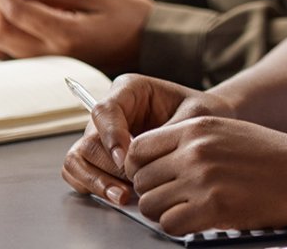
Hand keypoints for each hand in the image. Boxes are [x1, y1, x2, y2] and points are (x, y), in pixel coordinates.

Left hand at [0, 0, 152, 71]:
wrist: (150, 43)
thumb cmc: (130, 15)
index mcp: (65, 34)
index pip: (16, 10)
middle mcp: (50, 53)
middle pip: (0, 30)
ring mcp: (48, 60)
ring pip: (2, 40)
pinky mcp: (49, 60)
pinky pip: (14, 45)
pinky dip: (6, 23)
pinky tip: (11, 5)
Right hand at [62, 73, 233, 206]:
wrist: (207, 123)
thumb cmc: (202, 111)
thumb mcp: (194, 114)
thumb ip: (167, 133)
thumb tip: (138, 160)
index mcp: (130, 89)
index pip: (105, 110)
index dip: (110, 135)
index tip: (125, 158)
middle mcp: (111, 111)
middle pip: (90, 140)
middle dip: (108, 166)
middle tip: (133, 183)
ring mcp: (102, 134)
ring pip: (79, 159)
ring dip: (97, 181)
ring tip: (123, 196)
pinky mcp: (100, 157)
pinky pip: (81, 173)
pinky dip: (95, 187)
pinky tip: (119, 196)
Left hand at [119, 117, 286, 235]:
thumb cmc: (272, 156)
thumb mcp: (228, 133)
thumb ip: (191, 144)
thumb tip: (152, 167)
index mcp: (198, 126)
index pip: (139, 149)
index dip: (141, 168)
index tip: (157, 178)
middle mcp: (195, 149)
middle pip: (141, 180)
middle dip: (153, 193)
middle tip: (178, 198)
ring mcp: (202, 178)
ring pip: (149, 205)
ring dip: (165, 212)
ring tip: (191, 209)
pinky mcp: (212, 207)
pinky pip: (169, 225)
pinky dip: (180, 227)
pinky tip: (202, 219)